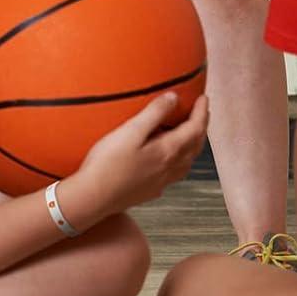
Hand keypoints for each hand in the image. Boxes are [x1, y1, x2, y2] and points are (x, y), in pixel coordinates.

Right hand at [55, 92, 207, 227]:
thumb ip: (153, 113)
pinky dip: (180, 161)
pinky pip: (175, 174)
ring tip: (190, 133)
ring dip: (193, 145)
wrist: (93, 197)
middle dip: (201, 127)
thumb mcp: (130, 131)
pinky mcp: (150, 190)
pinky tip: (169, 159)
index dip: (201, 112)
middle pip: (195, 146)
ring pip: (187, 162)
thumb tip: (173, 98)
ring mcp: (161, 182)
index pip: (194, 129)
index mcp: (167, 151)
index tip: (203, 98)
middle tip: (202, 111)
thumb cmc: (108, 164)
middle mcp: (169, 168)